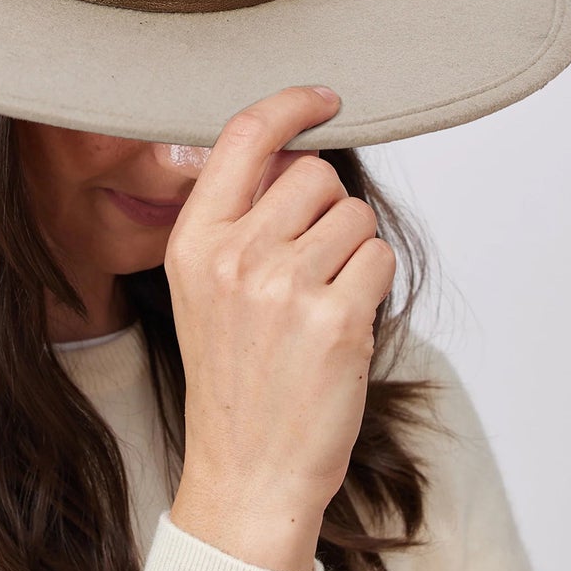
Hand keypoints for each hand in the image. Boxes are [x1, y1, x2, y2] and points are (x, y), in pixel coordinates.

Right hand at [165, 86, 396, 569]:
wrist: (246, 472)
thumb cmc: (233, 382)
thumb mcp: (204, 293)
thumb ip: (238, 224)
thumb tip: (297, 159)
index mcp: (193, 243)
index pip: (243, 137)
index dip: (290, 105)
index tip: (323, 99)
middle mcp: (233, 257)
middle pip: (314, 175)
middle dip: (327, 210)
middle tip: (310, 268)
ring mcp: (284, 287)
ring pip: (355, 217)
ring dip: (352, 253)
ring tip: (319, 306)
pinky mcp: (336, 320)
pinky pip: (377, 259)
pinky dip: (371, 286)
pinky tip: (340, 328)